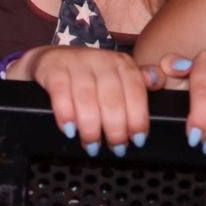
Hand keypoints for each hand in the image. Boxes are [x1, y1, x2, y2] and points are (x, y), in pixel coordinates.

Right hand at [6, 44, 163, 157]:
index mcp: (121, 63)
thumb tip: (156, 80)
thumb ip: (139, 85)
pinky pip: (60, 92)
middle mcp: (100, 58)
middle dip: (115, 128)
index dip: (138, 117)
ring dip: (91, 127)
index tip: (138, 140)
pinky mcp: (52, 67)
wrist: (49, 62)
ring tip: (93, 145)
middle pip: (111, 97)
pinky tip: (69, 130)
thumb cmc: (89, 79)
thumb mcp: (116, 79)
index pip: (135, 89)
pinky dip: (66, 114)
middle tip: (115, 148)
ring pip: (86, 97)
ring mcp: (74, 61)